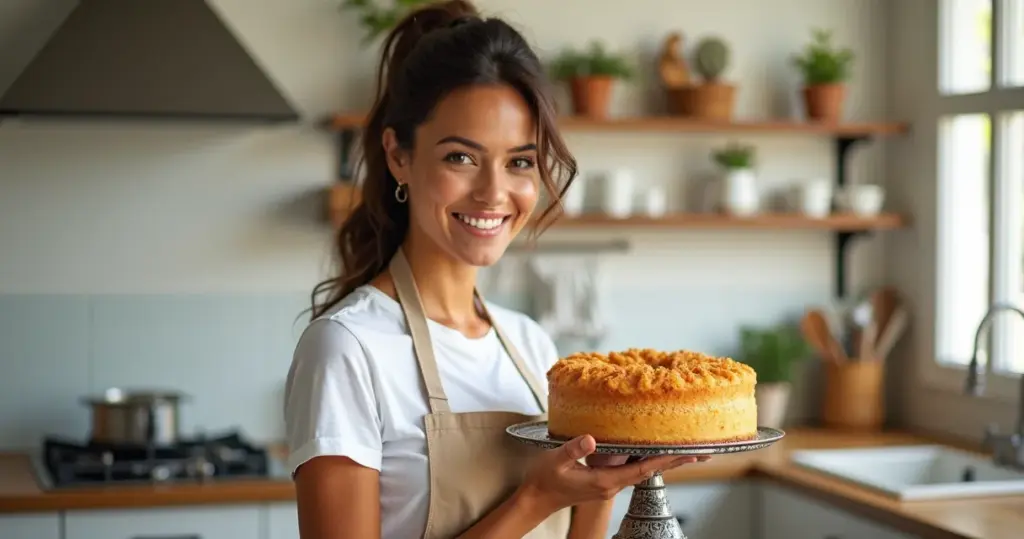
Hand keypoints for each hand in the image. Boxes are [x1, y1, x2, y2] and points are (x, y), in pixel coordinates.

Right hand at [520, 435, 704, 512]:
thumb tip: (592, 439)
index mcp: (605, 482)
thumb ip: (574, 450)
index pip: (642, 470)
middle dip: (676, 462)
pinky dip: (648, 461)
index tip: (686, 453)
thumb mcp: (556, 461)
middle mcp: (612, 485)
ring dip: (665, 461)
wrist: (537, 499)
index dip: (665, 461)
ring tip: (686, 450)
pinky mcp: (606, 481)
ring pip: (644, 471)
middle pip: (650, 472)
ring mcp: (610, 484)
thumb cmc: (545, 480)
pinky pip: (633, 470)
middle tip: (702, 452)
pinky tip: (655, 452)